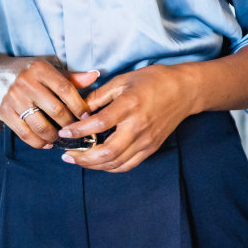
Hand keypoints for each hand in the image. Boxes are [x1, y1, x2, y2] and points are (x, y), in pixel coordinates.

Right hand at [0, 56, 98, 149]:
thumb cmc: (26, 71)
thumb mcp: (46, 68)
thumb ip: (70, 77)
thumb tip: (95, 76)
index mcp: (40, 69)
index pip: (66, 90)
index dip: (79, 106)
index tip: (87, 116)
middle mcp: (26, 83)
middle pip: (56, 110)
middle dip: (70, 124)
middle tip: (77, 131)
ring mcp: (13, 99)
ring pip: (41, 126)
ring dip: (56, 137)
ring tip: (62, 138)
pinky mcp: (4, 113)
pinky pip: (25, 134)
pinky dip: (39, 143)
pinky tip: (47, 143)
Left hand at [57, 64, 197, 171]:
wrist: (184, 91)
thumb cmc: (153, 81)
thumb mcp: (123, 80)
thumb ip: (99, 95)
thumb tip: (78, 109)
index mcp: (129, 106)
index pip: (99, 124)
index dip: (78, 131)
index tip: (63, 133)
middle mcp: (138, 127)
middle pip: (107, 152)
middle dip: (83, 157)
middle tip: (66, 155)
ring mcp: (146, 141)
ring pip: (116, 163)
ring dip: (93, 165)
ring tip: (78, 160)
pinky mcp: (151, 148)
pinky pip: (127, 165)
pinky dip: (110, 167)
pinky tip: (98, 163)